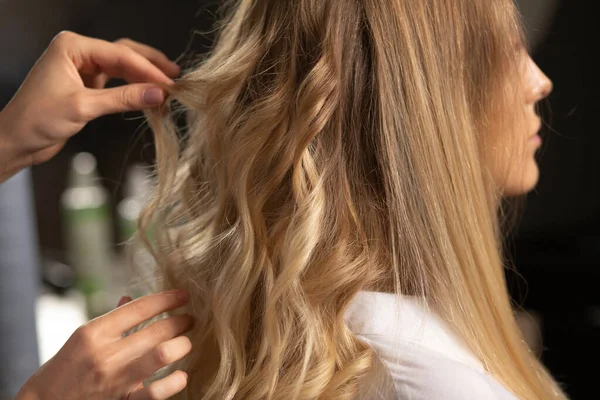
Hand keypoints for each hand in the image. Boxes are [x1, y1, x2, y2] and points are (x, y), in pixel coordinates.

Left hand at [0, 31, 179, 180]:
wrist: (15, 140)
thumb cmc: (37, 119)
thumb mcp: (84, 107)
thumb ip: (123, 99)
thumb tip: (158, 95)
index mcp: (72, 47)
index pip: (120, 54)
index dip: (148, 70)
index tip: (169, 85)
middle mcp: (78, 52)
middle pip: (124, 53)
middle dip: (150, 66)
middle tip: (175, 77)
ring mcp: (82, 68)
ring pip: (122, 67)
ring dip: (143, 77)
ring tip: (166, 87)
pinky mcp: (86, 85)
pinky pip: (116, 82)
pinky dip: (133, 89)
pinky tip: (147, 95)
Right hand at [16, 290, 193, 399]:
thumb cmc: (65, 370)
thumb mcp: (82, 339)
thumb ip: (111, 320)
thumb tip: (130, 299)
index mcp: (94, 332)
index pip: (140, 307)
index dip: (168, 299)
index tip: (184, 295)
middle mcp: (105, 354)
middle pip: (157, 329)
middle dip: (181, 321)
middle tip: (190, 319)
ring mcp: (114, 380)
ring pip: (162, 354)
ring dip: (182, 345)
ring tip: (187, 342)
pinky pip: (156, 392)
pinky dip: (174, 383)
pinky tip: (181, 376)